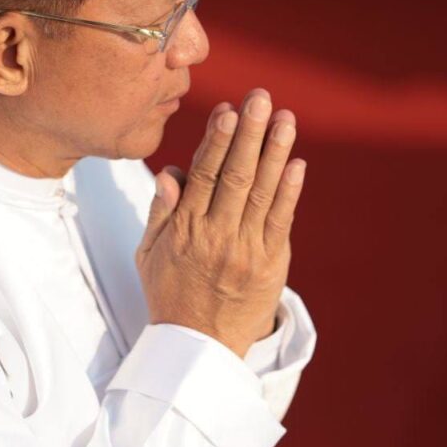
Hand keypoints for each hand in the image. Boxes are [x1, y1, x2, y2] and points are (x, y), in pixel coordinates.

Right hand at [136, 89, 306, 357]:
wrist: (199, 347)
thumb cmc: (170, 293)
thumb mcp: (149, 254)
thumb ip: (159, 212)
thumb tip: (169, 171)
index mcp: (185, 230)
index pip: (203, 177)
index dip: (216, 141)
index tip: (227, 110)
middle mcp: (216, 237)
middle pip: (235, 177)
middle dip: (249, 134)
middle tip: (260, 99)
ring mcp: (245, 251)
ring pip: (261, 194)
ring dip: (275, 153)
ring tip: (285, 119)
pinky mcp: (270, 265)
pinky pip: (281, 223)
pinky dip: (290, 192)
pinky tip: (297, 164)